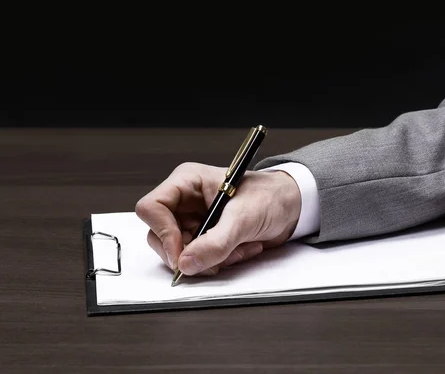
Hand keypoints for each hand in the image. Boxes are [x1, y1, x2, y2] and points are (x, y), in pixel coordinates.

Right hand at [135, 162, 300, 275]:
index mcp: (187, 182)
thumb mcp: (243, 218)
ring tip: (238, 248)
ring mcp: (193, 221)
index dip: (162, 232)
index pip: (152, 207)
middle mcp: (185, 201)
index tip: (181, 252)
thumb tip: (186, 263)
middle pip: (159, 235)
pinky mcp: (204, 238)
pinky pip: (197, 260)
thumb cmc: (270, 196)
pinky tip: (241, 249)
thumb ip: (216, 242)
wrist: (292, 207)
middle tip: (214, 258)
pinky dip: (218, 262)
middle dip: (188, 252)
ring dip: (209, 259)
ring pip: (178, 253)